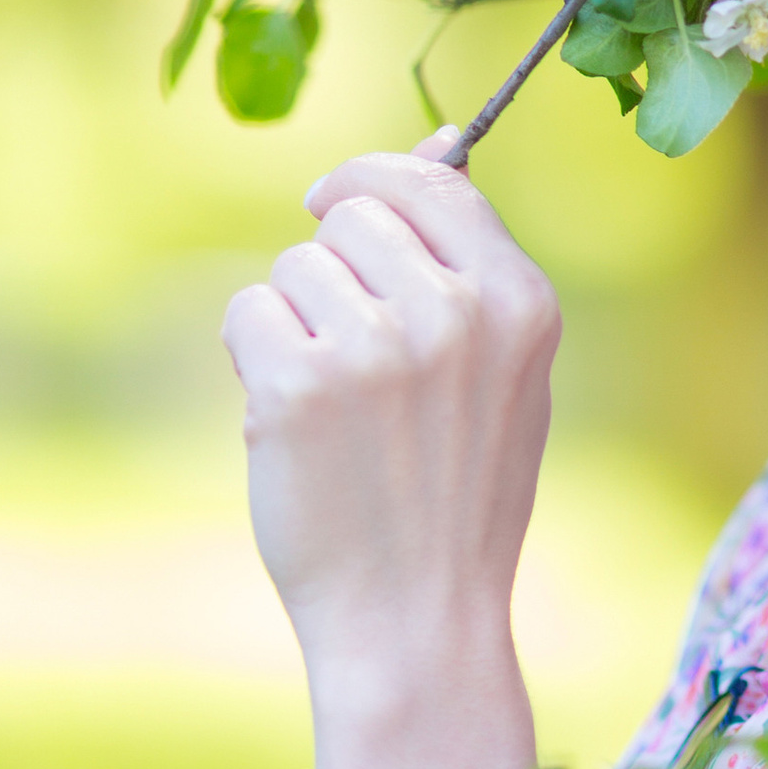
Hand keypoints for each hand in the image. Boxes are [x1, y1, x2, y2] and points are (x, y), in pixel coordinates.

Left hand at [220, 140, 558, 709]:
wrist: (417, 619)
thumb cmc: (456, 501)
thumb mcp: (504, 378)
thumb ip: (469, 272)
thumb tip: (427, 149)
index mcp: (520, 303)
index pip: (436, 183)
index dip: (374, 182)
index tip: (335, 204)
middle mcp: (454, 313)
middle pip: (353, 217)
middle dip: (331, 269)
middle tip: (348, 356)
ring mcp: (376, 346)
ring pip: (292, 267)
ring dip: (292, 324)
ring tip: (332, 411)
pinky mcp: (299, 382)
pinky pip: (246, 312)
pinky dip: (251, 361)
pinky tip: (290, 426)